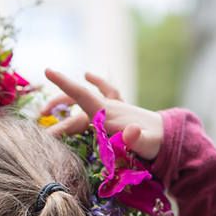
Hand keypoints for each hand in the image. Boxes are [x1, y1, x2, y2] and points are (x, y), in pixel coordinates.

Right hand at [42, 69, 163, 159]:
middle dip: (57, 113)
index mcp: (108, 114)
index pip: (82, 95)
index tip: (48, 70)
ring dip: (65, 102)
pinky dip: (98, 82)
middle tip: (42, 129)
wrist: (173, 138)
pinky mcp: (119, 111)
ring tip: (47, 111)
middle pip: (76, 107)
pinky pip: (106, 92)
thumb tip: (131, 130)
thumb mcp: (147, 145)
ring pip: (83, 101)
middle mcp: (108, 107)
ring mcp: (113, 107)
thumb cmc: (158, 144)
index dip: (64, 83)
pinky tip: (89, 74)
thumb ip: (137, 140)